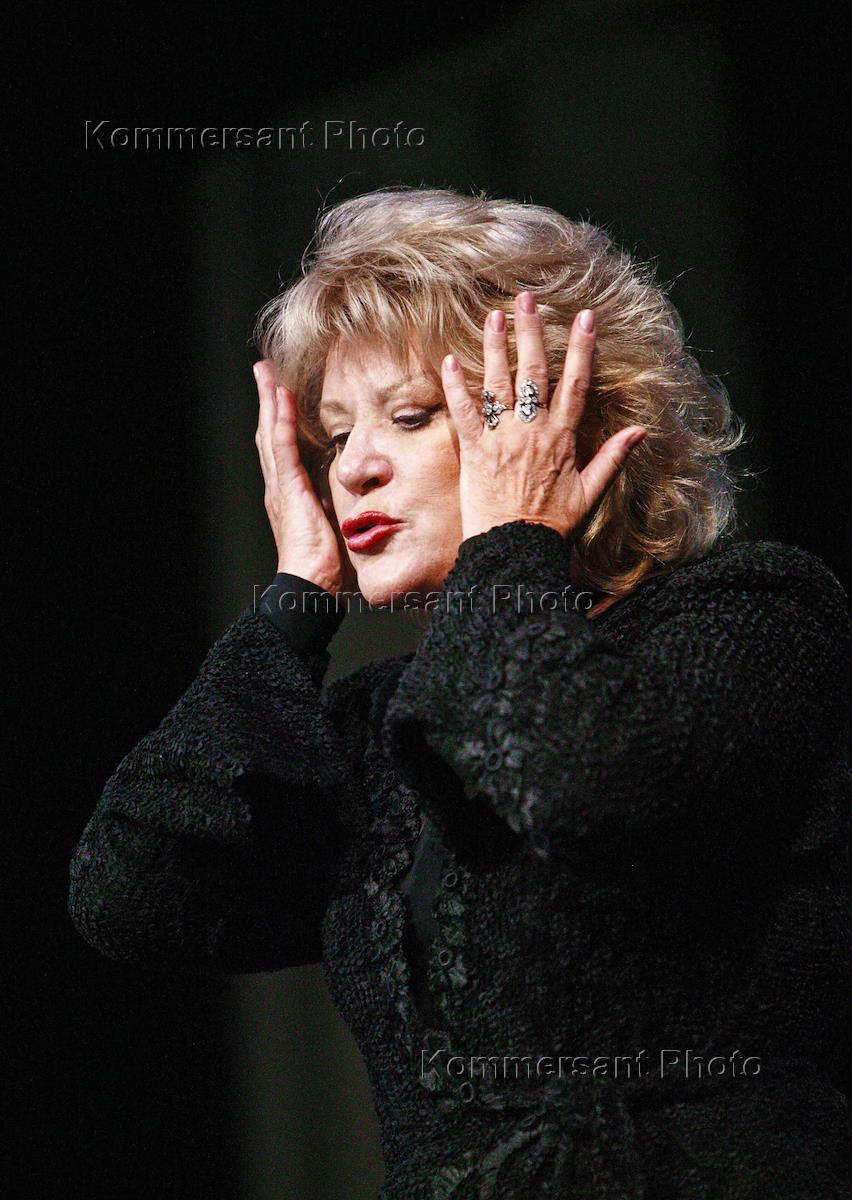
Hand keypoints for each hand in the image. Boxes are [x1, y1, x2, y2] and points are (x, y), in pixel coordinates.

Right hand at [253, 359, 356, 597]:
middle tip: (264, 371)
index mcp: (290, 494)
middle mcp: (279, 486)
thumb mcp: (335, 526)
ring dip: (269, 400)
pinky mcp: (288, 489)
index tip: (281, 393)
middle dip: (268, 400)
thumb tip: (356, 497)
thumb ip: (339, 507)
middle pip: (270, 432)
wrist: (311, 586)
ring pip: (271, 432)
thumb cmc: (327, 566)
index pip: (283, 447)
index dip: (280, 419)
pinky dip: (280, 420)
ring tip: (265, 372)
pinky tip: (281, 398)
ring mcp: (280, 487)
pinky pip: (282, 447)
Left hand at [440, 294, 646, 541]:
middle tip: (527, 298)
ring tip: (493, 315)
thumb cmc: (552, 525)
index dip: (581, 347)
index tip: (584, 316)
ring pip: (499, 382)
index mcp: (562, 437)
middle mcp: (532, 430)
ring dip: (495, 346)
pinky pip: (464, 411)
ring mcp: (502, 438)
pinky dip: (456, 385)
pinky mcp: (474, 450)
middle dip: (531, 331)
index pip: (576, 382)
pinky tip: (450, 359)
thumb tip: (641, 432)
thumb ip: (613, 458)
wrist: (513, 549)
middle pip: (534, 371)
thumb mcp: (590, 492)